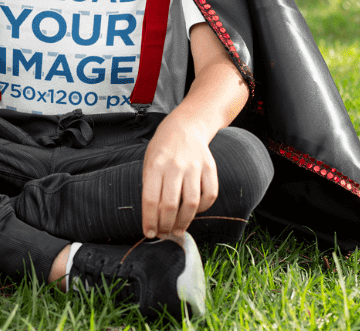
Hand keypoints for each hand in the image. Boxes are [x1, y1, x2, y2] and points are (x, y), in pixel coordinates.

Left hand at [141, 115, 217, 238]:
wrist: (186, 126)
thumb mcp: (149, 161)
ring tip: (178, 230)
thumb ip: (151, 186)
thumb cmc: (163, 148)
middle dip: (166, 226)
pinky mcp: (210, 168)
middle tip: (164, 234)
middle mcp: (175, 165)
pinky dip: (203, 209)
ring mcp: (194, 166)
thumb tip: (153, 217)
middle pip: (171, 205)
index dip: (150, 221)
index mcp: (156, 164)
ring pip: (191, 204)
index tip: (149, 233)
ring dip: (184, 222)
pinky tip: (194, 212)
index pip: (151, 199)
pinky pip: (209, 195)